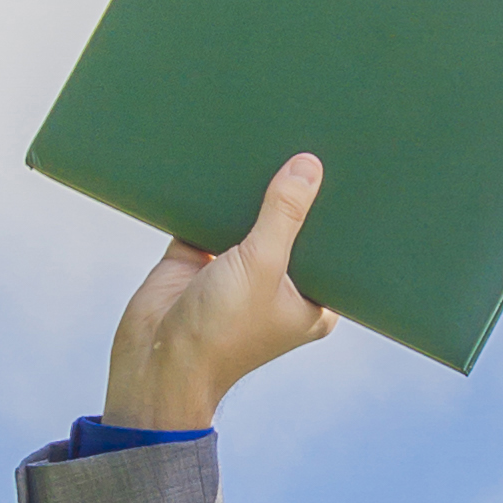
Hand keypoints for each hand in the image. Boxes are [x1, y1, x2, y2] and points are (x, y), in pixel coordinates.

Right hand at [103, 154, 339, 427]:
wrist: (153, 361)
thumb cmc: (221, 333)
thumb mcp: (263, 265)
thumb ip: (285, 214)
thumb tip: (308, 167)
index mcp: (312, 300)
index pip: (334, 248)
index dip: (338, 214)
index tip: (348, 171)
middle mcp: (278, 283)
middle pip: (292, 227)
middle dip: (294, 195)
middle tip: (309, 143)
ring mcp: (238, 269)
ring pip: (251, 218)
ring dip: (252, 192)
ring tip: (269, 141)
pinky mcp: (200, 256)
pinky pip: (211, 215)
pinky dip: (212, 195)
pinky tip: (223, 159)